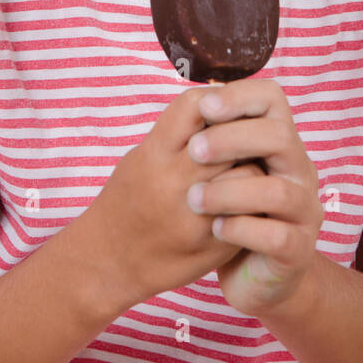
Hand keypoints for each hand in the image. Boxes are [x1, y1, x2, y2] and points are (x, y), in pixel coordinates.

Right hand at [85, 85, 268, 310]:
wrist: (108, 261)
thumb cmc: (125, 202)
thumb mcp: (140, 158)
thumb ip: (175, 136)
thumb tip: (216, 105)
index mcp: (154, 153)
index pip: (196, 106)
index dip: (217, 100)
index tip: (224, 109)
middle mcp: (174, 180)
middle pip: (229, 137)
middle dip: (242, 131)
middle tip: (249, 136)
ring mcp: (195, 214)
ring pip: (249, 173)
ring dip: (254, 166)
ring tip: (248, 168)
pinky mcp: (213, 243)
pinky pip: (250, 212)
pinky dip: (254, 201)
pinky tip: (248, 198)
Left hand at [184, 78, 324, 316]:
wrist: (254, 275)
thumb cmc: (232, 214)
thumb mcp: (224, 172)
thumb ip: (217, 139)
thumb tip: (195, 98)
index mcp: (280, 143)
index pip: (273, 99)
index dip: (240, 96)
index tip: (204, 107)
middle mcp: (300, 171)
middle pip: (280, 137)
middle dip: (232, 139)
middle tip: (193, 152)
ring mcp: (304, 212)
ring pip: (278, 191)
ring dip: (229, 192)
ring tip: (195, 199)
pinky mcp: (298, 251)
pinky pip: (276, 236)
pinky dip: (240, 229)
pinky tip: (215, 229)